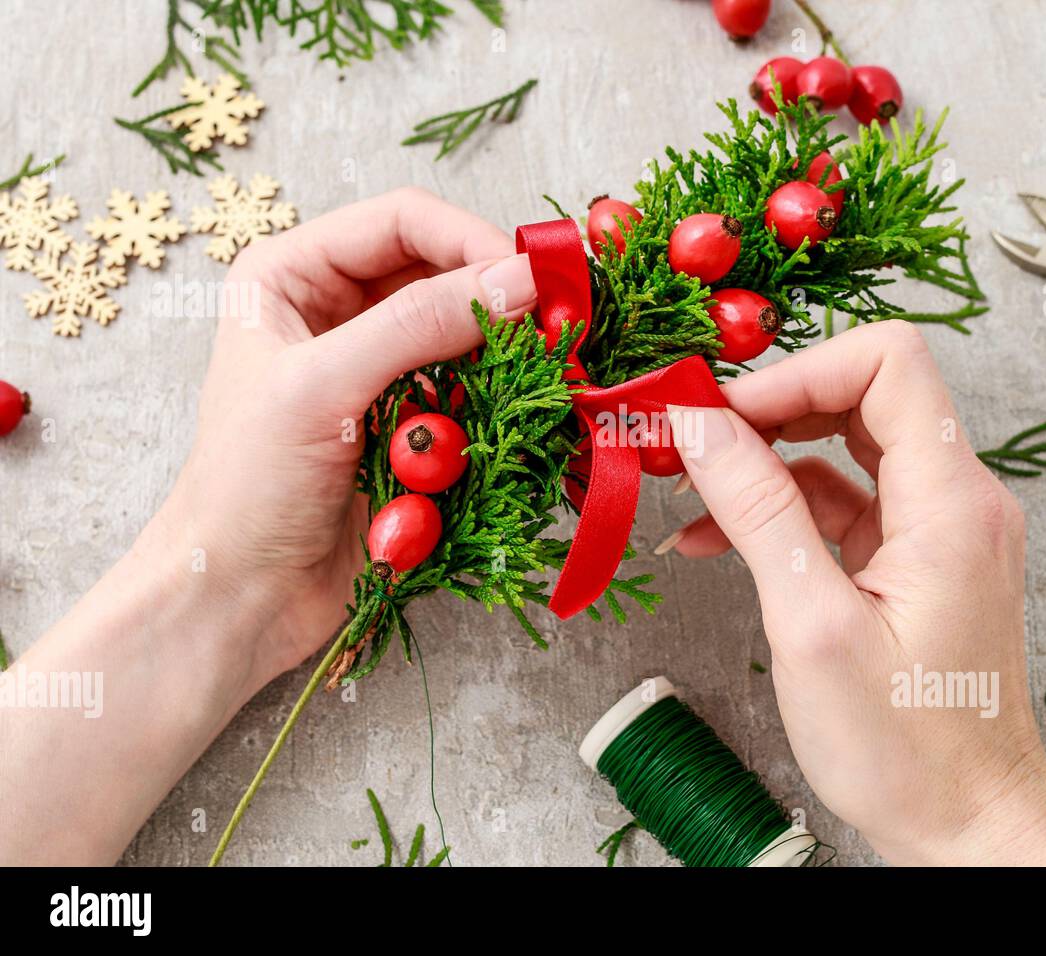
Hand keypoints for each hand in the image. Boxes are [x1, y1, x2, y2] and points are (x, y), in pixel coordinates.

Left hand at [165, 188, 537, 689]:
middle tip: (555, 329)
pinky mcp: (412, 425)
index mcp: (294, 275)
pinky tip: (509, 423)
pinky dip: (495, 407)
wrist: (245, 596)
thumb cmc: (248, 487)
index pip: (404, 221)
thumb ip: (418, 325)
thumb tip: (519, 279)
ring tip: (533, 381)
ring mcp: (380, 370)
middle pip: (444, 273)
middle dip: (497, 301)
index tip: (533, 279)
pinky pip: (473, 394)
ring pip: (467, 336)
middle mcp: (339, 311)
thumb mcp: (322, 388)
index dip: (470, 239)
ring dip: (500, 361)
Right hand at [665, 321, 1045, 865]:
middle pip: (864, 395)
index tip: (724, 412)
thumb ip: (758, 512)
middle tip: (693, 439)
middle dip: (771, 408)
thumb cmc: (907, 751)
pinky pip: (847, 503)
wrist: (968, 827)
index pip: (888, 362)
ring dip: (767, 460)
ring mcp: (939, 530)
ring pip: (848, 448)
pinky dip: (785, 509)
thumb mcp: (813, 626)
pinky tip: (720, 538)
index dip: (798, 370)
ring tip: (692, 491)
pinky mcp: (918, 560)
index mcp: (951, 503)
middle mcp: (958, 501)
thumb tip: (702, 428)